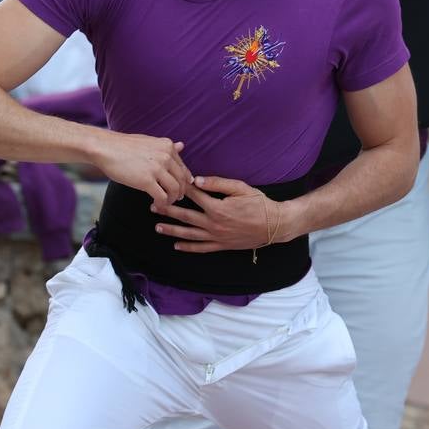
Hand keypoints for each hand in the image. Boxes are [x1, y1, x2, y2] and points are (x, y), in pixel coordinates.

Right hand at [96, 135, 190, 207]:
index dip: (184, 181)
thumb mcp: (149, 142)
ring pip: (175, 190)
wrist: (105, 148)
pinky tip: (156, 205)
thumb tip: (181, 145)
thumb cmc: (124, 146)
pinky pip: (162, 197)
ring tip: (165, 202)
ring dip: (172, 199)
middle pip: (182, 180)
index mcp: (167, 146)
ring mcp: (157, 168)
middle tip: (176, 198)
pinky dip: (162, 204)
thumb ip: (166, 147)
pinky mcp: (146, 181)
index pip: (183, 167)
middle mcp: (166, 156)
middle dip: (181, 192)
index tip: (180, 188)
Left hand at [152, 176, 282, 252]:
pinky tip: (176, 245)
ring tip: (158, 227)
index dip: (180, 189)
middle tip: (153, 206)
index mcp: (217, 207)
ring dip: (172, 230)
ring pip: (189, 234)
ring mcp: (217, 237)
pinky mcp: (222, 246)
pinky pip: (201, 248)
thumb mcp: (240, 188)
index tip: (168, 183)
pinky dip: (188, 247)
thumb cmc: (259, 203)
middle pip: (186, 216)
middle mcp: (213, 224)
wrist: (274, 224)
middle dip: (168, 210)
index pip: (194, 196)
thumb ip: (217, 183)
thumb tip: (196, 180)